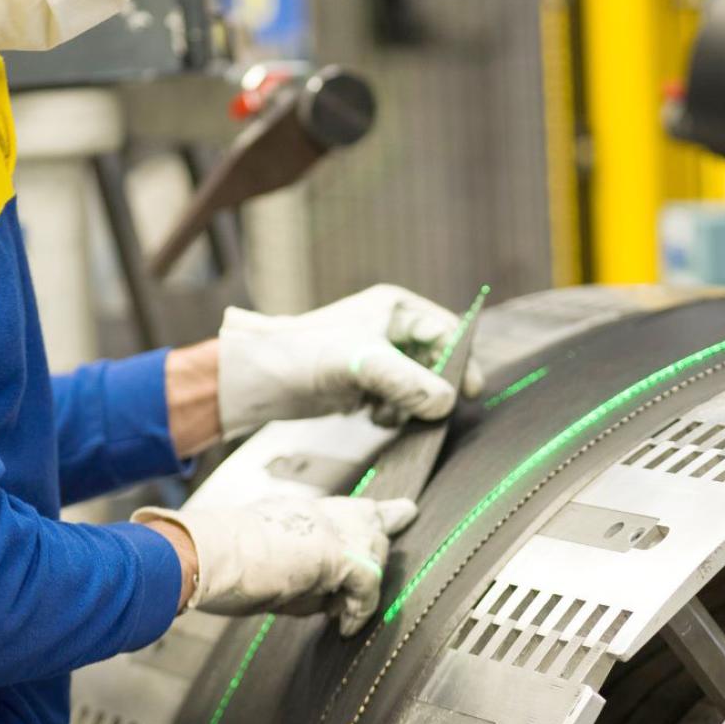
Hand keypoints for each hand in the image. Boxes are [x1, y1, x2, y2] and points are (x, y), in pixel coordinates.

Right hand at [133, 495, 417, 633]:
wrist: (200, 556)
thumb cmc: (216, 568)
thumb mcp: (266, 570)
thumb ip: (301, 579)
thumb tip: (328, 603)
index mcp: (294, 513)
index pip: (344, 508)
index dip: (371, 513)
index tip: (395, 511)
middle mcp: (316, 513)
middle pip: (368, 518)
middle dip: (387, 526)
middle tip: (403, 516)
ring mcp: (328, 528)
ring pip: (374, 547)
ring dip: (366, 582)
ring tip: (345, 612)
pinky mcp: (334, 553)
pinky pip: (368, 581)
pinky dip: (361, 609)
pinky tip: (346, 627)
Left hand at [216, 285, 484, 438]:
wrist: (258, 379)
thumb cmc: (303, 354)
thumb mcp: (362, 363)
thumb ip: (409, 382)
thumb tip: (447, 403)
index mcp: (396, 308)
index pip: (446, 333)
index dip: (459, 363)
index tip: (466, 393)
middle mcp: (391, 330)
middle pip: (436, 363)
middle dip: (429, 390)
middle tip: (420, 410)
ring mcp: (379, 358)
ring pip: (418, 387)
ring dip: (409, 406)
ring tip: (384, 411)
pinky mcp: (366, 384)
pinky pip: (398, 402)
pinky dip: (391, 413)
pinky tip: (371, 414)